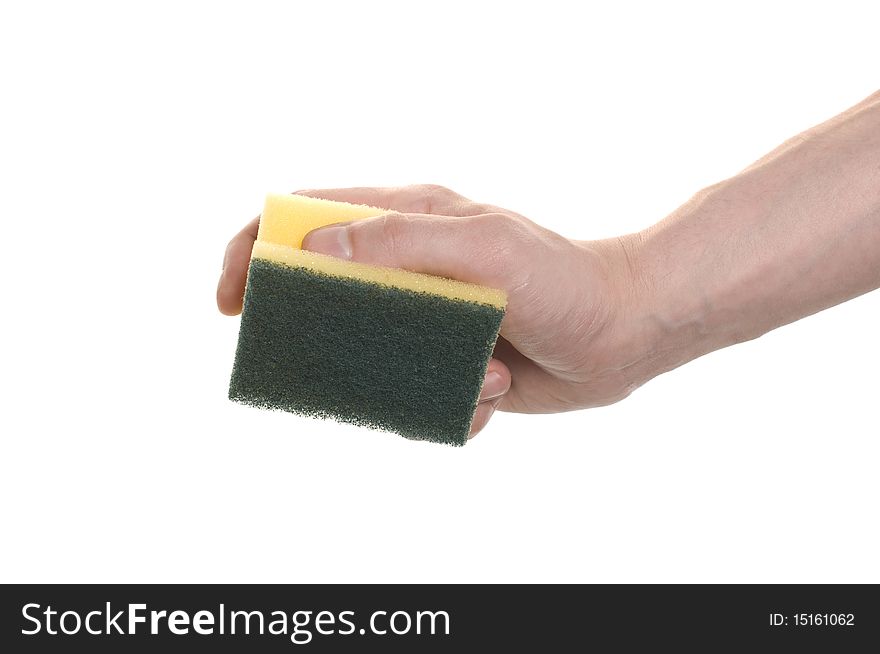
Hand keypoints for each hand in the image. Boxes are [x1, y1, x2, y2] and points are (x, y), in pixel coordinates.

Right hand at [218, 184, 646, 436]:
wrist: (625, 334)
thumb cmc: (562, 280)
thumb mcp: (484, 247)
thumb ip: (400, 241)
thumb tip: (315, 248)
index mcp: (406, 221)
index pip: (303, 219)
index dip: (253, 252)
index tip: (232, 301)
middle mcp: (407, 268)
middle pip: (324, 300)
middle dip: (332, 342)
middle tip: (360, 362)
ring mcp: (425, 317)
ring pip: (368, 361)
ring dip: (413, 381)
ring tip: (482, 367)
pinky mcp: (447, 362)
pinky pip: (416, 396)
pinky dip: (452, 404)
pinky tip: (499, 384)